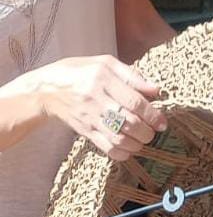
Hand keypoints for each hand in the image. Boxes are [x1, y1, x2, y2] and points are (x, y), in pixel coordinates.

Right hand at [36, 55, 166, 161]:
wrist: (46, 89)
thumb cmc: (81, 72)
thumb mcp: (105, 63)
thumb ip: (132, 76)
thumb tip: (156, 90)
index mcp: (103, 78)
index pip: (134, 101)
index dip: (152, 115)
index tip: (162, 123)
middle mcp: (96, 98)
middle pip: (129, 122)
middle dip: (147, 131)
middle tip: (153, 131)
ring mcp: (89, 117)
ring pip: (119, 138)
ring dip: (137, 143)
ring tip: (142, 140)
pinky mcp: (84, 131)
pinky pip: (106, 148)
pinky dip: (122, 153)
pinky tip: (129, 148)